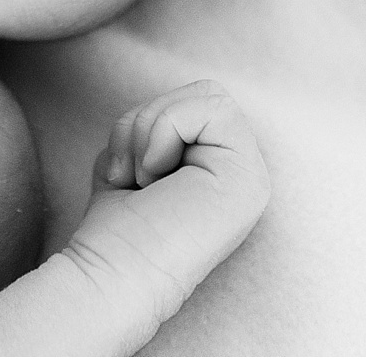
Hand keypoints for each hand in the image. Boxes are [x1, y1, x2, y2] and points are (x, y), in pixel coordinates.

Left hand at [67, 81, 269, 323]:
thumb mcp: (135, 155)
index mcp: (220, 170)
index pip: (194, 101)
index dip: (150, 120)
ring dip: (152, 129)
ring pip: (206, 94)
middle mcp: (242, 172)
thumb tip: (167, 110)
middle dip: (150, 119)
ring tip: (144, 180)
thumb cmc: (116, 226)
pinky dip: (165, 132)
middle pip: (202, 92)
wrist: (115, 273)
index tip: (128, 172)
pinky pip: (210, 107)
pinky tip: (154, 179)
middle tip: (135, 174)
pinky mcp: (248, 177)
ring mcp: (251, 175)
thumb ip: (159, 126)